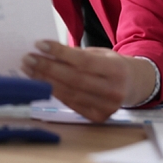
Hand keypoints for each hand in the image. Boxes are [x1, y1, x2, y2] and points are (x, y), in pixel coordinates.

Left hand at [21, 40, 156, 122]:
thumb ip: (77, 55)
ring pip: (70, 93)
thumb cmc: (113, 66)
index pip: (83, 61)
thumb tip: (47, 53)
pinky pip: (71, 104)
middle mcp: (113, 90)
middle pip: (73, 79)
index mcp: (116, 69)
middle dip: (47, 68)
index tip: (39, 45)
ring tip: (30, 70)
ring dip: (46, 81)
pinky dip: (55, 93)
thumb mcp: (101, 54)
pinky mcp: (99, 117)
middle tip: (28, 59)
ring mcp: (107, 106)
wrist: (134, 85)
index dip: (60, 53)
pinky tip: (42, 83)